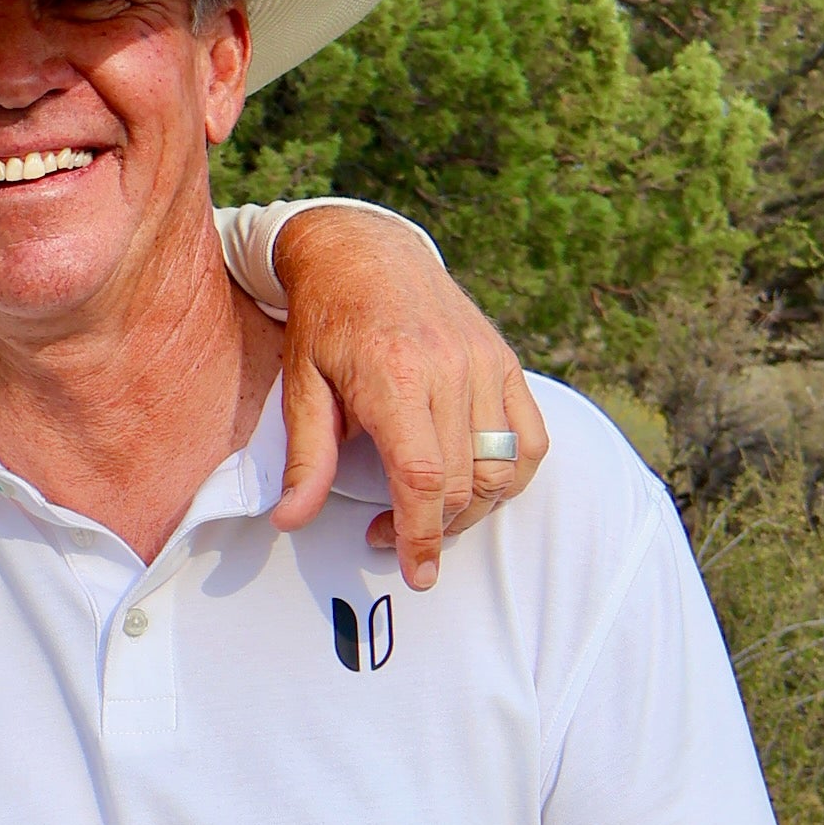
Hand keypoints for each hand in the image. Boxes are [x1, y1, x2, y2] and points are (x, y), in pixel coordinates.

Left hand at [266, 206, 548, 587]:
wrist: (365, 252)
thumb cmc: (327, 319)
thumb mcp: (300, 385)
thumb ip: (305, 457)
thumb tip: (291, 519)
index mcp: (394, 376)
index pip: (423, 476)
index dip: (421, 534)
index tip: (415, 572)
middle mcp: (449, 370)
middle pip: (465, 482)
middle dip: (435, 529)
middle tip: (390, 536)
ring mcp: (485, 364)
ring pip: (503, 467)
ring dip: (472, 509)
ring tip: (429, 513)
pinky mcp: (505, 362)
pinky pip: (531, 437)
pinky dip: (512, 475)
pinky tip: (475, 485)